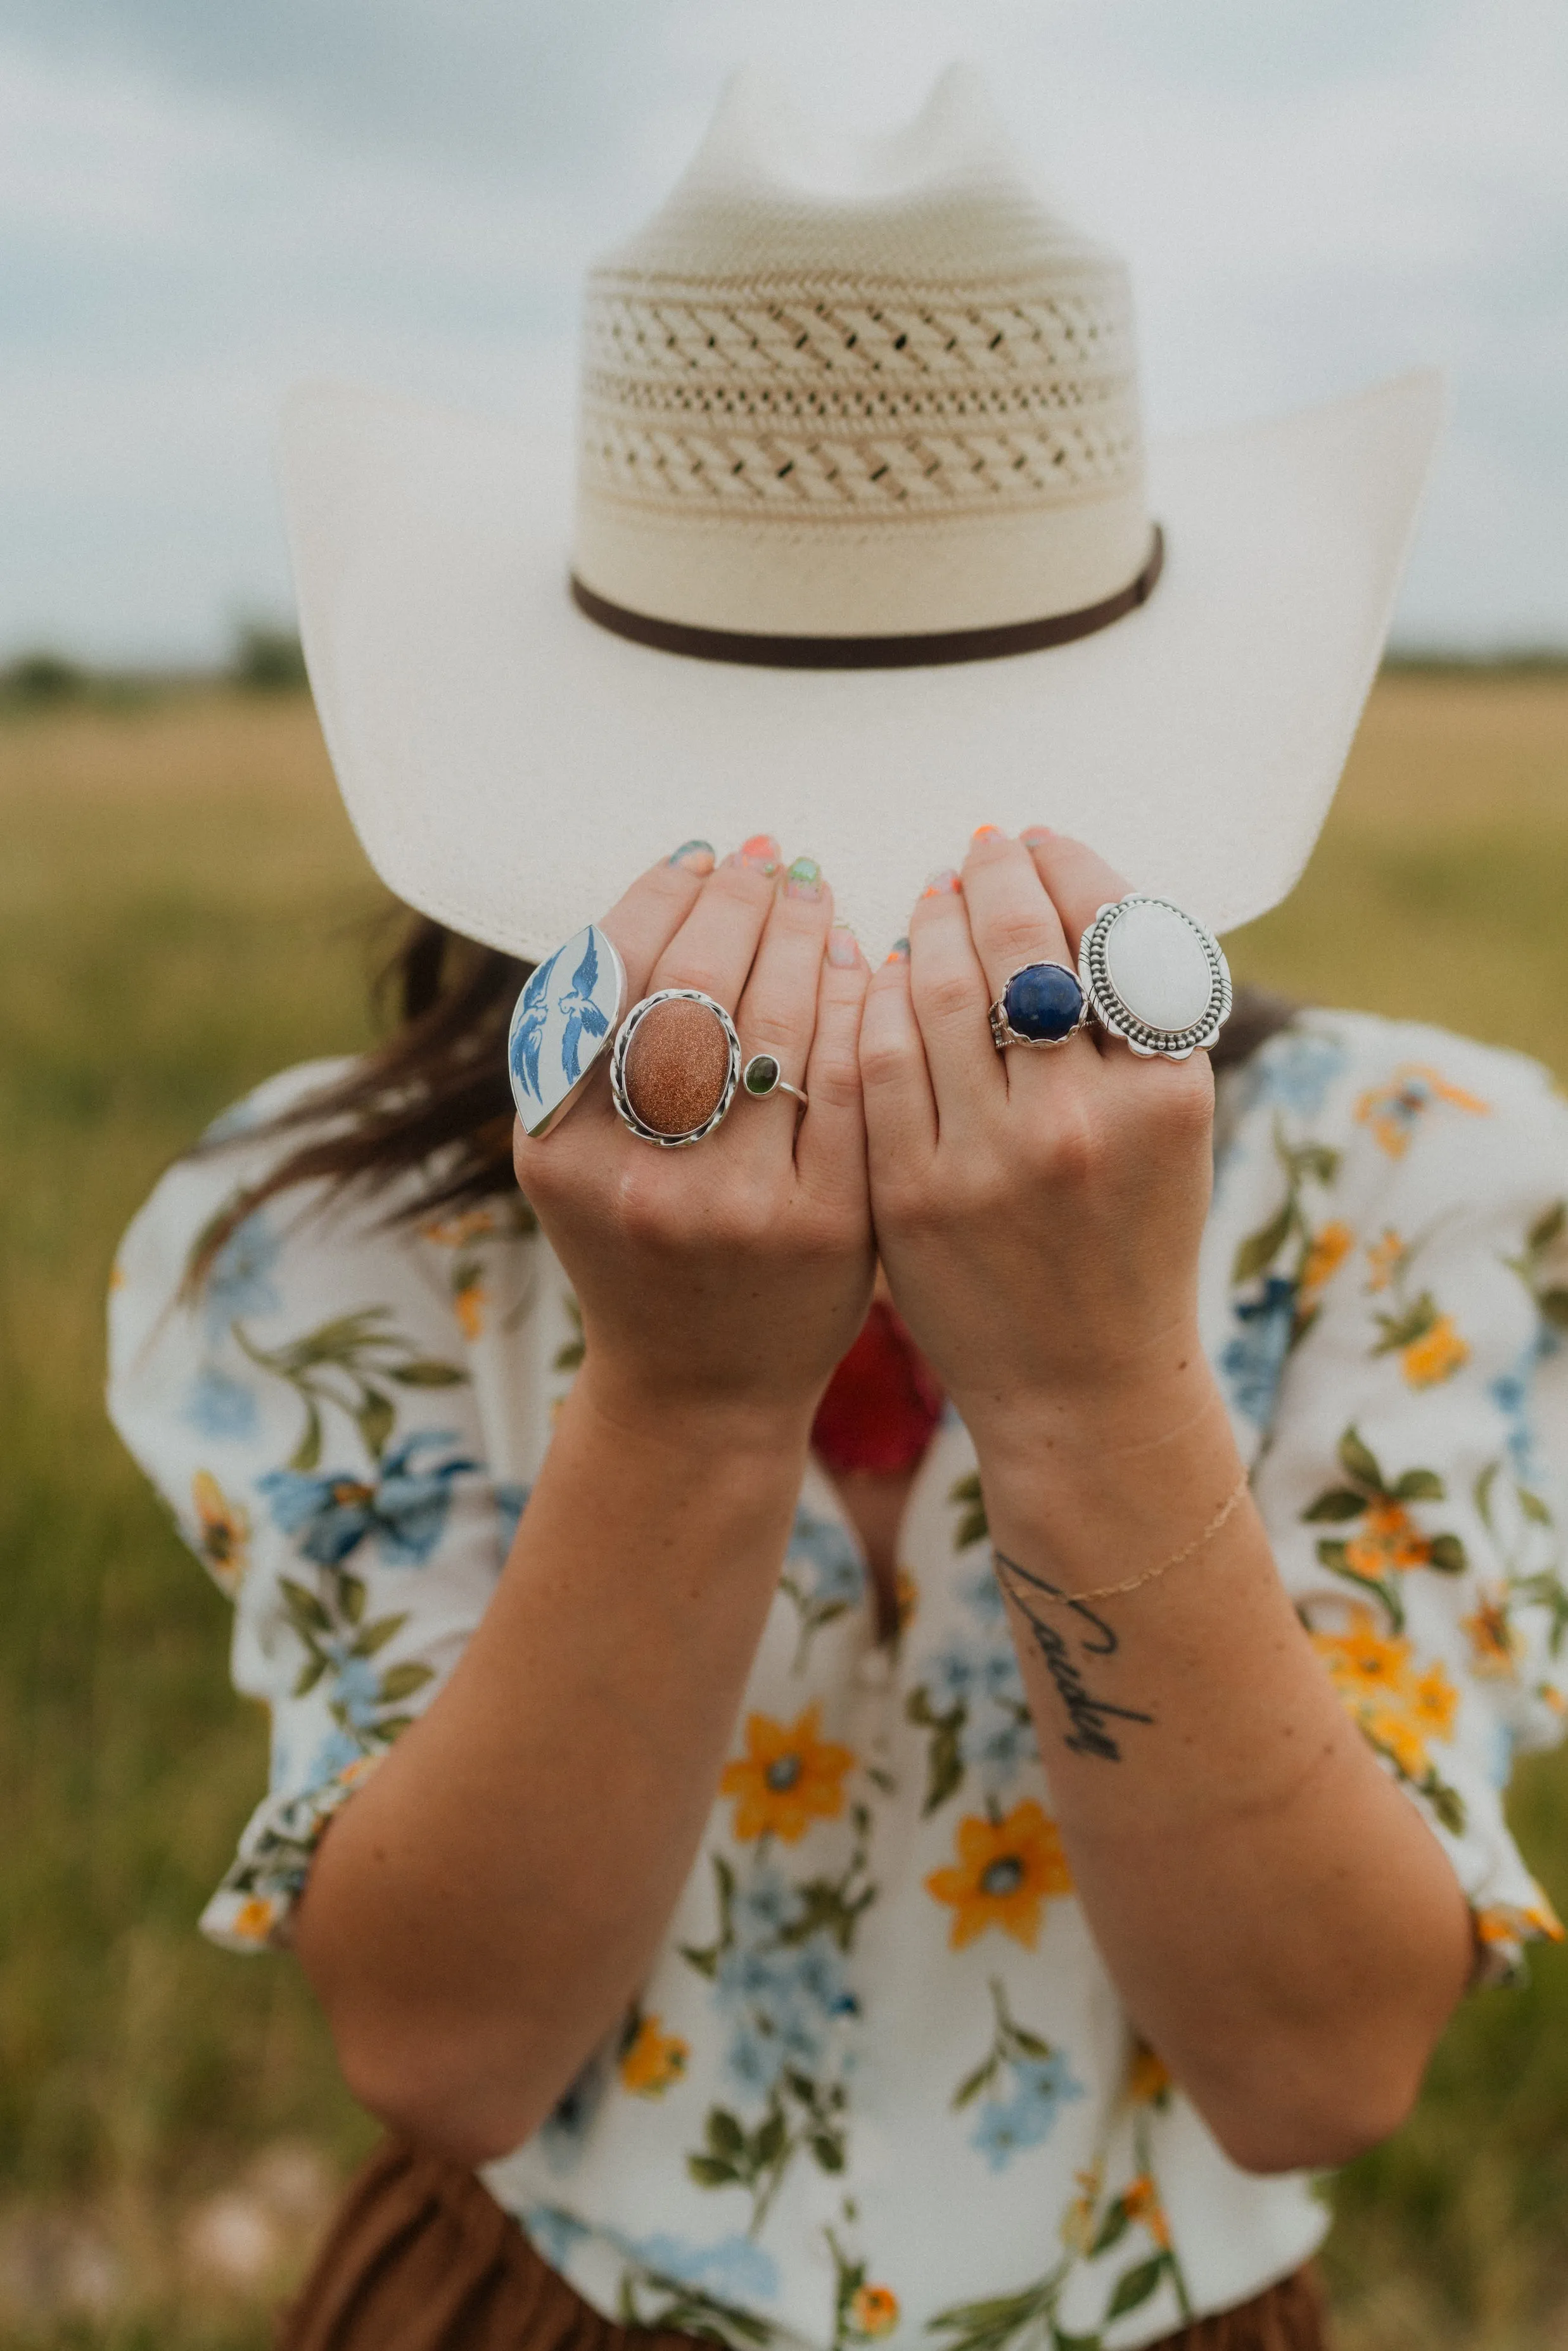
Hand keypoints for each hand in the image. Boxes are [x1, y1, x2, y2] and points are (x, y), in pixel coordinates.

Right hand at [515, 842, 873, 1434]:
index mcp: (556, 1147)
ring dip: (805, 939)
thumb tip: (677, 886)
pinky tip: (861, 970)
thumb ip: (602, 1044)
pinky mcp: (826, 1225)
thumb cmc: (641, 1247)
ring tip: (815, 897)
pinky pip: (847, 1083)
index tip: (701, 857)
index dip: (660, 899)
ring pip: (779, 1026)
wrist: (699, 1387)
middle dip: (740, 905)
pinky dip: (855, 1010)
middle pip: (695, 989)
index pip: (609, 977)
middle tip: (772, 862)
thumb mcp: (579, 1156)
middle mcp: (637, 1176)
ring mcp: (735, 1205)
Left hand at [859, 828, 1215, 1456]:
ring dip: (925, 927)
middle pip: (1019, 948)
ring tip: (929, 905)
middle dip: (989, 880)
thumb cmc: (1127, 1240)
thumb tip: (1062, 891)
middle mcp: (1085, 1118)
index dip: (1064, 868)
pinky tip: (882, 980)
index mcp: (1167, 1091)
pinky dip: (875, 1001)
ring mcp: (992, 1159)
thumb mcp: (1167, 1128)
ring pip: (936, 989)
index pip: (1111, 931)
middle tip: (973, 853)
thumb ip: (1127, 1022)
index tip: (1035, 842)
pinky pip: (875, 1060)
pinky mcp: (912, 1194)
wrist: (1084, 1385)